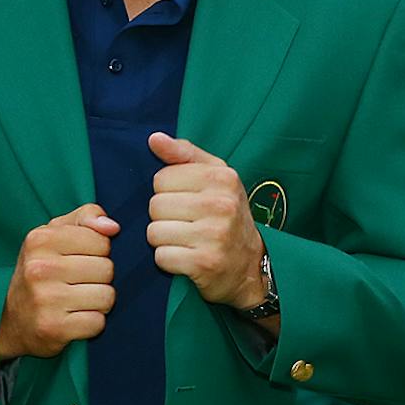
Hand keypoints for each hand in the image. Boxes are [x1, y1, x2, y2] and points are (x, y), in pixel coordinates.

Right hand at [0, 203, 117, 360]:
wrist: (11, 321)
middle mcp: (39, 268)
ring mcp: (45, 300)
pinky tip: (75, 319)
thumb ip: (85, 217)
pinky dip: (92, 323)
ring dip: (99, 303)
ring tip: (79, 302)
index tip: (80, 260)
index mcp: (40, 239)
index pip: (102, 241)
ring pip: (107, 296)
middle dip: (100, 279)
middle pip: (107, 269)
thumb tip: (113, 227)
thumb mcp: (54, 235)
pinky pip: (98, 322)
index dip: (98, 252)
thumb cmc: (41, 272)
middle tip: (79, 284)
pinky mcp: (54, 328)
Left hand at [146, 133, 264, 310]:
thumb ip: (184, 154)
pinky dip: (168, 261)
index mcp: (222, 178)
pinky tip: (186, 258)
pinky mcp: (205, 263)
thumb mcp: (215, 178)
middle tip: (185, 224)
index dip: (166, 192)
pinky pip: (162, 257)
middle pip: (155, 205)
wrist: (250, 266)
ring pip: (154, 232)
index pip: (161, 178)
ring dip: (163, 240)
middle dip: (163, 217)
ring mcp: (215, 235)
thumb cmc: (226, 216)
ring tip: (184, 241)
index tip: (185, 202)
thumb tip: (154, 138)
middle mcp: (221, 204)